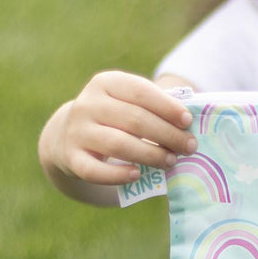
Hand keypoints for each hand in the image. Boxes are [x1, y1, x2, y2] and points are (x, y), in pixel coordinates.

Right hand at [44, 70, 195, 186]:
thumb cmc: (113, 118)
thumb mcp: (127, 103)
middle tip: (189, 147)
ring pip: (119, 144)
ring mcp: (77, 131)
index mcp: (105, 83)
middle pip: (134, 120)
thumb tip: (188, 123)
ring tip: (171, 161)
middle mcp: (88, 104)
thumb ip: (153, 108)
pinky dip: (118, 175)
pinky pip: (96, 171)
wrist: (68, 136)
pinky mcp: (71, 158)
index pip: (140, 91)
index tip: (188, 121)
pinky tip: (137, 175)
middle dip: (167, 135)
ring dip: (150, 155)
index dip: (167, 107)